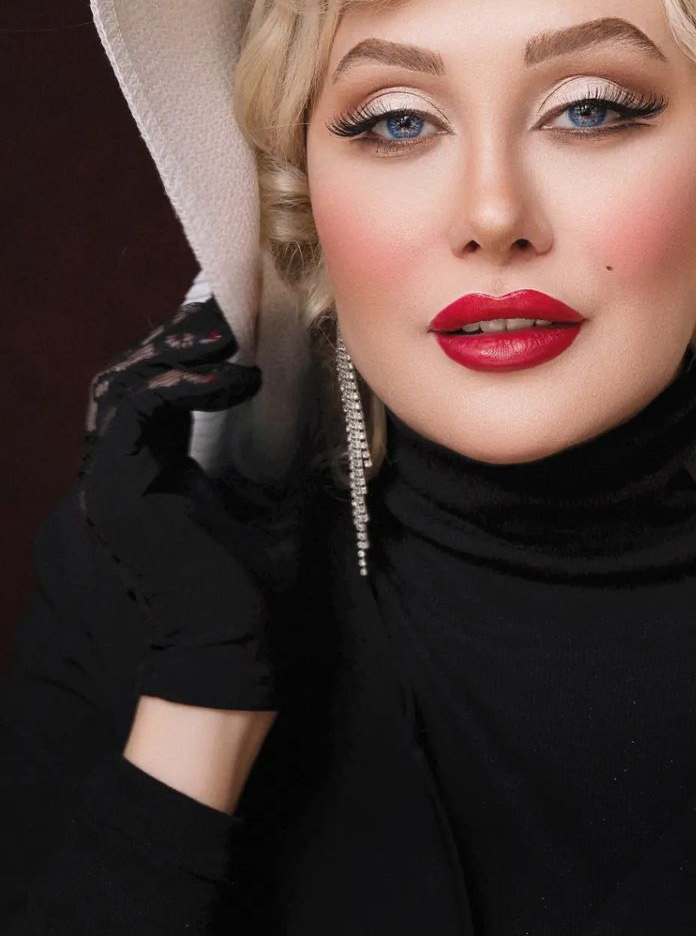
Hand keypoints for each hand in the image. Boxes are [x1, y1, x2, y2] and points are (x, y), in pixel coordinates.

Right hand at [76, 296, 304, 710]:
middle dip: (174, 340)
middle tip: (227, 314)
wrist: (230, 648)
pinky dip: (183, 382)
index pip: (148, 393)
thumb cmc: (245, 590)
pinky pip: (138, 410)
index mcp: (147, 475)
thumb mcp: (267, 510)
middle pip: (125, 378)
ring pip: (121, 385)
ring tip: (227, 332)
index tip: (236, 326)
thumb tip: (315, 421)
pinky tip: (235, 377)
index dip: (183, 353)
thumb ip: (272, 467)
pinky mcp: (120, 488)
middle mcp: (119, 473)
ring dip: (175, 350)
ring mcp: (112, 480)